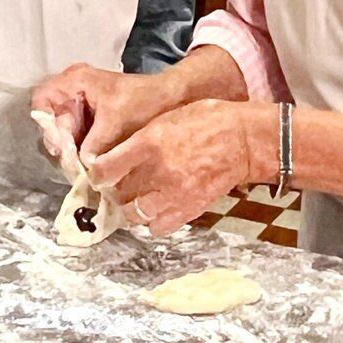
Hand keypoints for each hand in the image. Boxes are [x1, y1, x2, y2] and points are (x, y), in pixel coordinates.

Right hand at [32, 63, 180, 157]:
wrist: (170, 99)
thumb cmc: (144, 101)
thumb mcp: (116, 123)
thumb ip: (94, 146)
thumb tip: (80, 169)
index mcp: (74, 81)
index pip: (42, 101)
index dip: (47, 125)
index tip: (61, 146)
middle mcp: (72, 92)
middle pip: (51, 121)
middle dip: (62, 143)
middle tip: (74, 163)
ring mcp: (80, 106)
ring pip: (63, 133)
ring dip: (71, 151)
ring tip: (83, 166)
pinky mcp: (90, 121)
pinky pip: (76, 138)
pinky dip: (82, 151)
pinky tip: (91, 163)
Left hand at [87, 99, 271, 235]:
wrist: (245, 139)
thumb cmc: (210, 120)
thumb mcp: (168, 116)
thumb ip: (142, 138)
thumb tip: (119, 153)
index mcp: (150, 142)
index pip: (106, 168)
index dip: (96, 173)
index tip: (97, 173)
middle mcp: (159, 170)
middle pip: (118, 193)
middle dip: (114, 190)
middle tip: (117, 185)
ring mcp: (175, 193)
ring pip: (135, 214)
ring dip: (131, 208)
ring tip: (136, 199)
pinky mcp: (190, 209)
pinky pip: (159, 226)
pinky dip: (154, 221)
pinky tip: (157, 209)